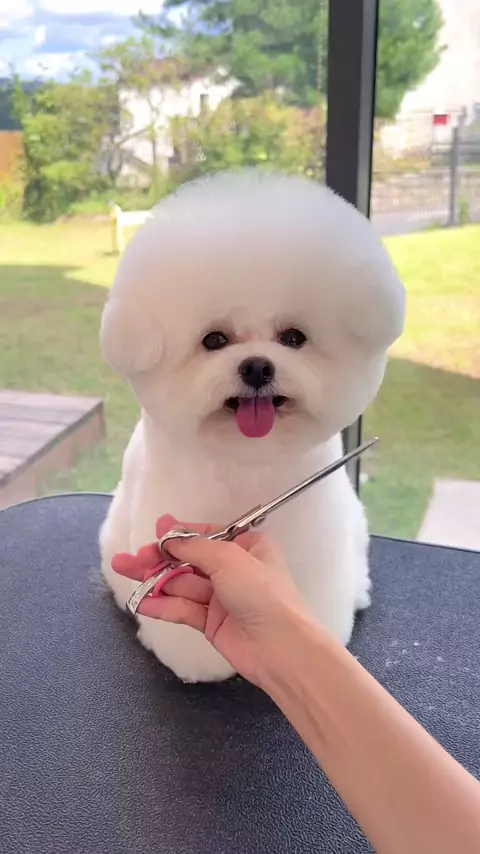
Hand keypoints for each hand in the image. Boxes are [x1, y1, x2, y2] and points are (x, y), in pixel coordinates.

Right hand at [112, 515, 307, 684]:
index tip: (154, 533)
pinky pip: (183, 609)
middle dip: (159, 558)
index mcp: (247, 547)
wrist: (280, 647)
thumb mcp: (227, 558)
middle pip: (189, 560)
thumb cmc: (260, 592)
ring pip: (182, 584)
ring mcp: (222, 597)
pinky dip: (162, 604)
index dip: (179, 535)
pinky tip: (141, 601)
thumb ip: (193, 547)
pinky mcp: (212, 623)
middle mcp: (234, 569)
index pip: (206, 536)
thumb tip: (167, 535)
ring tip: (124, 572)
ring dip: (154, 579)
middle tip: (130, 558)